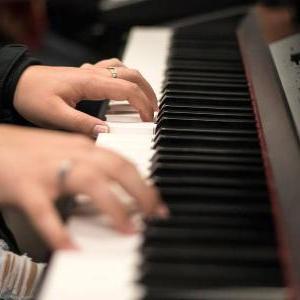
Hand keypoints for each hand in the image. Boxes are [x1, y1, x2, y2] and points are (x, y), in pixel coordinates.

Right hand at [0, 125, 167, 249]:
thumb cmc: (29, 151)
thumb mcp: (66, 152)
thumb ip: (90, 165)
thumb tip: (114, 184)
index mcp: (82, 147)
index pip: (122, 162)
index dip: (144, 182)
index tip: (155, 200)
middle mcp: (71, 154)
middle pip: (116, 167)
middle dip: (141, 191)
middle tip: (154, 213)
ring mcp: (49, 170)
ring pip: (90, 183)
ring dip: (114, 207)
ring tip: (128, 229)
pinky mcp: (25, 187)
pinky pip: (45, 211)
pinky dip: (59, 232)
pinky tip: (71, 248)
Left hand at [13, 58, 157, 136]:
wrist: (18, 82)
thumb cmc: (32, 96)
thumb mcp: (54, 116)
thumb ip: (82, 123)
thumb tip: (107, 132)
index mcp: (90, 83)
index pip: (127, 90)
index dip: (143, 105)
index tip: (148, 120)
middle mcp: (94, 74)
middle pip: (133, 76)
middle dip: (148, 94)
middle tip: (154, 111)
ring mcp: (92, 72)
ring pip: (126, 70)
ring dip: (141, 83)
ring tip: (147, 100)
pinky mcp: (88, 74)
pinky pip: (114, 69)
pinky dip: (126, 77)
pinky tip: (126, 87)